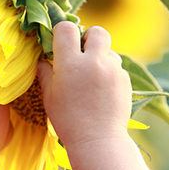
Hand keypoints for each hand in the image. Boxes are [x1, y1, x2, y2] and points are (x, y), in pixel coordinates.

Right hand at [37, 21, 131, 147]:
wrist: (98, 140)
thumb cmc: (67, 120)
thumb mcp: (49, 96)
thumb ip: (45, 73)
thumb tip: (43, 59)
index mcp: (70, 63)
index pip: (66, 29)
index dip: (62, 32)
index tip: (60, 43)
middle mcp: (94, 61)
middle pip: (97, 31)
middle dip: (89, 38)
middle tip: (82, 54)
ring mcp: (113, 70)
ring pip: (109, 51)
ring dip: (100, 58)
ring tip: (92, 78)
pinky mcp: (125, 80)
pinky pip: (117, 67)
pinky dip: (109, 73)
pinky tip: (102, 92)